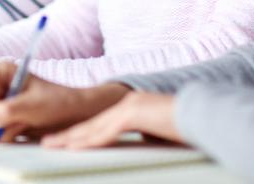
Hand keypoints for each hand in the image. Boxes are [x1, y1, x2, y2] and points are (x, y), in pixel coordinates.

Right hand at [0, 61, 129, 142]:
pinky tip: (24, 127)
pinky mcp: (5, 120)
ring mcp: (1, 104)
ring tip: (23, 122)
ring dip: (3, 126)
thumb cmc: (58, 101)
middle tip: (13, 119)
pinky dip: (8, 133)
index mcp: (2, 72)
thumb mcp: (32, 105)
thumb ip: (6, 110)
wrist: (74, 115)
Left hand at [42, 92, 181, 148]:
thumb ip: (146, 134)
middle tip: (47, 142)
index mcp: (131, 109)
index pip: (99, 125)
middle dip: (67, 135)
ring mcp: (128, 108)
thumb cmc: (188, 127)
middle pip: (90, 124)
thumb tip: (142, 139)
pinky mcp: (132, 114)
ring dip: (70, 138)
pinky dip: (88, 141)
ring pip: (92, 127)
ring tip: (51, 145)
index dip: (80, 134)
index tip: (64, 141)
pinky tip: (74, 146)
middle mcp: (125, 106)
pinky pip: (106, 132)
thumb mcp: (161, 132)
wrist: (206, 114)